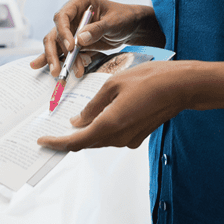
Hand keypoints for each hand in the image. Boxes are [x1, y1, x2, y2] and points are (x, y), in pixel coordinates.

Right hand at [30, 0, 159, 77]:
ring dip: (59, 60)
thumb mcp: (114, 22)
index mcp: (80, 2)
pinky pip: (61, 51)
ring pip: (56, 44)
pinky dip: (55, 59)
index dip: (63, 32)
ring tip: (62, 75)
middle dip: (54, 52)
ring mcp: (71, 28)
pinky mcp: (74, 41)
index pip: (62, 16)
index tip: (71, 47)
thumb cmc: (124, 18)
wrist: (131, 27)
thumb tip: (80, 40)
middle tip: (58, 69)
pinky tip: (39, 65)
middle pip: (55, 33)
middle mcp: (71, 15)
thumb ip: (97, 29)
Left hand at [37, 60, 192, 151]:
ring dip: (84, 134)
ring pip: (100, 140)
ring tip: (68, 123)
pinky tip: (93, 117)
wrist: (180, 86)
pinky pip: (113, 136)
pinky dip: (100, 129)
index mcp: (110, 124)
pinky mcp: (138, 136)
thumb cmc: (148, 80)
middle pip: (87, 143)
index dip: (57, 143)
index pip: (77, 141)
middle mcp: (120, 137)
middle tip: (50, 134)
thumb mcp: (112, 85)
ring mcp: (131, 139)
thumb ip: (93, 106)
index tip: (42, 142)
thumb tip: (77, 122)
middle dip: (68, 139)